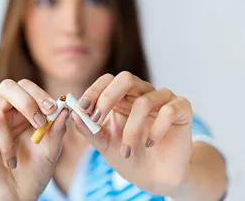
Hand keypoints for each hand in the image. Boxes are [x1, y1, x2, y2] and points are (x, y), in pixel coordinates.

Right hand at [0, 79, 68, 200]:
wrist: (16, 197)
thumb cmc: (34, 172)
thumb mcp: (51, 152)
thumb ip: (57, 131)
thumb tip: (66, 109)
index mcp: (23, 113)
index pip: (26, 87)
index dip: (38, 94)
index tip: (52, 109)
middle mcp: (4, 115)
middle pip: (7, 87)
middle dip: (25, 102)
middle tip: (39, 122)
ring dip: (9, 143)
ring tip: (13, 162)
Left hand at [72, 72, 192, 195]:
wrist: (156, 177)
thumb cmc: (130, 157)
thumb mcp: (104, 145)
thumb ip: (89, 130)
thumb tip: (73, 114)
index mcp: (122, 98)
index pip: (107, 81)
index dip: (93, 91)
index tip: (81, 109)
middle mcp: (142, 93)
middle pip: (125, 78)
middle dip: (108, 97)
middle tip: (97, 118)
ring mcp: (163, 99)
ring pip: (144, 101)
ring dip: (131, 130)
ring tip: (126, 151)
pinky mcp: (182, 109)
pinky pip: (169, 110)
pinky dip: (156, 129)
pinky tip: (150, 143)